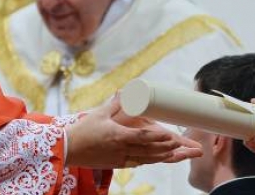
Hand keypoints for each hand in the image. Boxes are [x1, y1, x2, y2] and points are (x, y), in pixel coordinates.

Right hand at [65, 95, 201, 168]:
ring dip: (163, 157)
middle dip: (170, 149)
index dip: (159, 137)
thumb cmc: (83, 130)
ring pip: (146, 159)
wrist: (68, 149)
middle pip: (150, 150)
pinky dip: (150, 161)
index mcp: (118, 135)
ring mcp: (120, 158)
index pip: (143, 136)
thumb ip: (115, 102)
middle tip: (186, 148)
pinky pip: (137, 163)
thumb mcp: (100, 113)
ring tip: (178, 155)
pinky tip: (158, 159)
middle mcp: (121, 149)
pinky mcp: (117, 164)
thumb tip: (125, 90)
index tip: (173, 136)